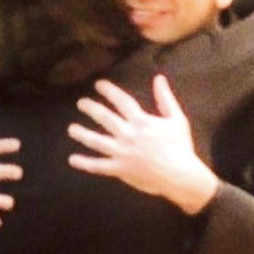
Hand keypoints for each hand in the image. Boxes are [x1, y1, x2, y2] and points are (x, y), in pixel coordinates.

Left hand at [68, 76, 219, 214]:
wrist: (181, 175)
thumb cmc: (180, 146)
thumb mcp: (177, 119)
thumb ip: (165, 98)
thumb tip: (159, 78)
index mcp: (141, 121)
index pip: (122, 101)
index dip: (109, 90)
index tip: (98, 84)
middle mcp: (128, 135)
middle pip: (104, 117)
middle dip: (90, 108)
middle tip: (81, 103)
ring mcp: (121, 152)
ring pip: (96, 141)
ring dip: (82, 134)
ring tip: (71, 129)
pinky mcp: (119, 169)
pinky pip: (98, 166)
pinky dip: (84, 163)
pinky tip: (73, 160)